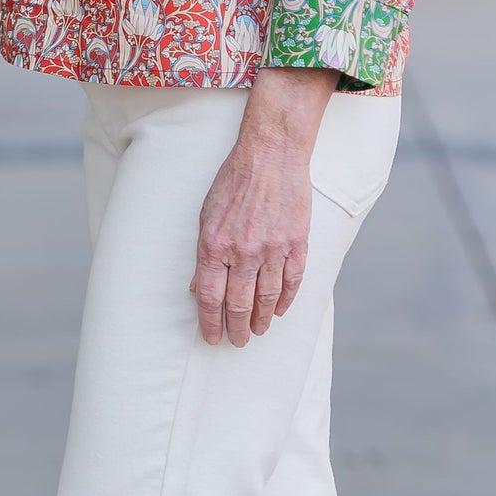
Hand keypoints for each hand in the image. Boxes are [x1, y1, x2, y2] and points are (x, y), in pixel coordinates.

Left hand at [189, 66, 337, 345]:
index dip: (210, 323)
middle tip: (238, 341)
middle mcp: (243, 252)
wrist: (271, 154)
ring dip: (262, 319)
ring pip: (268, 298)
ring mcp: (273, 248)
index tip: (212, 338)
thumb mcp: (206, 214)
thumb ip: (204, 254)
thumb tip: (198, 287)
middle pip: (239, 304)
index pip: (211, 298)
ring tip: (259, 330)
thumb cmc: (234, 180)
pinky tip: (281, 310)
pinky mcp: (297, 242)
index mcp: (215, 245)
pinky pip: (293, 281)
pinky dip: (286, 300)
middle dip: (237, 328)